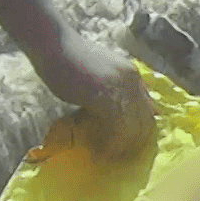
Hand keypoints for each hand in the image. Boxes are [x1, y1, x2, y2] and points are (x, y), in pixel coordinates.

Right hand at [31, 29, 156, 161]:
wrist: (52, 44)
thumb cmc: (70, 61)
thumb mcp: (102, 76)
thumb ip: (117, 91)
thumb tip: (128, 114)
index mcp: (133, 76)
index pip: (147, 110)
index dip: (140, 131)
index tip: (130, 146)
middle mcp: (131, 80)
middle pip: (142, 119)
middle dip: (133, 141)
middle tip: (120, 156)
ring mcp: (118, 86)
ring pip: (129, 125)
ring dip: (120, 144)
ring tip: (108, 155)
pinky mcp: (102, 93)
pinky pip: (113, 124)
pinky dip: (107, 140)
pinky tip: (98, 148)